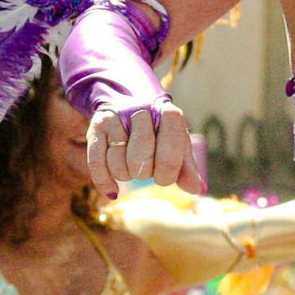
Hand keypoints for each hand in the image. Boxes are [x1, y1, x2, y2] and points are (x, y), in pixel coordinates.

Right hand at [85, 99, 202, 189]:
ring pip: (117, 164)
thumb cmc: (159, 132)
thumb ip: (186, 168)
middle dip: (144, 173)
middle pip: (140, 161)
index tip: (164, 173)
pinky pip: (96, 162)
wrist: (131, 104)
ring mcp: (117, 118)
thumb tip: (198, 189)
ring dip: (125, 175)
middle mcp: (142, 111)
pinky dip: (105, 182)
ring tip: (130, 166)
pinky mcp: (97, 126)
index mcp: (169, 114)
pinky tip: (113, 191)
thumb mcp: (176, 146)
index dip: (166, 174)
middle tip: (146, 168)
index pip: (169, 157)